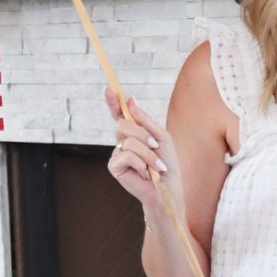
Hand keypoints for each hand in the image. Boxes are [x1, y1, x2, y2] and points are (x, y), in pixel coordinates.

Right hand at [105, 87, 183, 216]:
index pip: (120, 114)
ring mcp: (117, 153)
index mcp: (134, 132)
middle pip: (122, 124)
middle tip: (155, 145)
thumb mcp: (160, 137)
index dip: (113, 102)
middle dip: (142, 134)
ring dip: (147, 154)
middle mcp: (122, 141)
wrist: (168, 187)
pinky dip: (140, 163)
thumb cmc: (167, 163)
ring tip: (155, 166)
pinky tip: (145, 174)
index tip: (108, 89)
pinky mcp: (114, 166)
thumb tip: (130, 100)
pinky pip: (125, 155)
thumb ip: (145, 120)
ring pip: (128, 142)